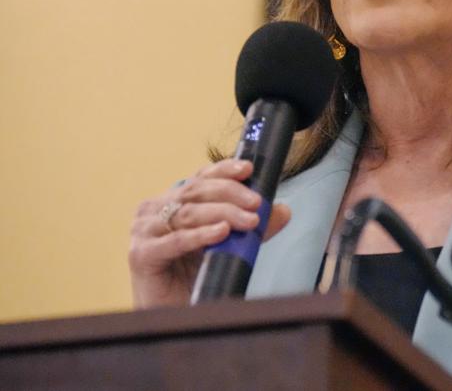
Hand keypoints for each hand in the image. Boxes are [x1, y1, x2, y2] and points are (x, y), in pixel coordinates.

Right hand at [127, 159, 291, 307]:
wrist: (173, 312)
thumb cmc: (195, 273)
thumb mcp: (229, 243)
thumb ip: (252, 226)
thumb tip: (282, 210)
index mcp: (173, 200)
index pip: (201, 177)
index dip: (224, 170)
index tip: (248, 169)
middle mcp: (155, 209)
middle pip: (196, 192)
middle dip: (231, 194)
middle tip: (256, 203)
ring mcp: (144, 230)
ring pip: (188, 213)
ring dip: (222, 214)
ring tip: (248, 220)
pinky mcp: (141, 255)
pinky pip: (175, 241)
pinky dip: (200, 235)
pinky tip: (221, 232)